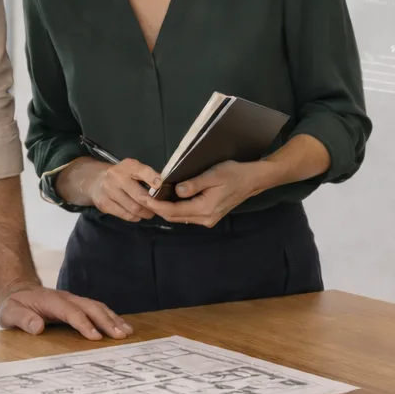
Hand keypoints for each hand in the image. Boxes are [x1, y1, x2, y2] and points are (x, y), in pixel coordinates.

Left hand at [0, 285, 133, 339]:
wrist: (19, 291)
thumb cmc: (15, 306)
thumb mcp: (9, 313)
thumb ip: (23, 319)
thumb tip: (38, 327)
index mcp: (51, 301)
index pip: (71, 312)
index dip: (84, 324)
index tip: (96, 338)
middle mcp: (67, 298)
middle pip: (90, 307)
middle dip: (107, 321)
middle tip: (121, 336)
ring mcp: (74, 300)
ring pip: (97, 306)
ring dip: (113, 318)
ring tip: (127, 332)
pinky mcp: (78, 305)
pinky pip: (97, 309)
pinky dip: (111, 317)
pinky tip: (121, 326)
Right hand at [83, 158, 164, 222]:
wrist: (94, 180)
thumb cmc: (121, 175)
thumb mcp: (133, 169)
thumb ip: (147, 176)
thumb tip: (164, 187)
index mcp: (128, 166)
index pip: (142, 171)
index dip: (152, 178)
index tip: (160, 186)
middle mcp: (117, 177)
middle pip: (139, 196)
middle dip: (152, 204)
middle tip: (158, 208)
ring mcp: (109, 191)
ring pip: (133, 208)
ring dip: (145, 213)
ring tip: (149, 213)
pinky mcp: (104, 204)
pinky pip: (125, 214)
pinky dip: (134, 217)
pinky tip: (137, 215)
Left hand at [148, 160, 270, 227]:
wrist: (252, 180)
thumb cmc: (233, 174)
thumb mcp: (213, 175)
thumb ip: (194, 184)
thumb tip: (176, 191)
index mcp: (205, 209)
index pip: (174, 211)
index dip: (156, 206)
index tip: (143, 198)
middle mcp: (205, 219)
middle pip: (174, 217)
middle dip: (158, 208)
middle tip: (142, 197)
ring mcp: (208, 219)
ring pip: (180, 217)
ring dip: (166, 209)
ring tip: (152, 198)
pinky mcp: (209, 216)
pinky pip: (187, 215)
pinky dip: (176, 209)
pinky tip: (168, 200)